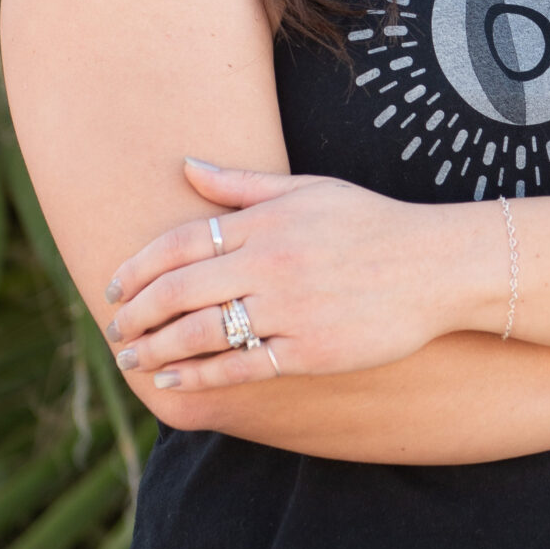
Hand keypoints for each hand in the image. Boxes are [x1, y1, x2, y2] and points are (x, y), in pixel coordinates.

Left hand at [103, 163, 453, 391]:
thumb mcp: (307, 190)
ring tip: (133, 360)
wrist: (435, 267)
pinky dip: (200, 376)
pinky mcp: (309, 350)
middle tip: (115, 329)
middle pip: (178, 291)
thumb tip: (184, 166)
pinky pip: (240, 367)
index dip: (136, 268)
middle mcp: (270, 263)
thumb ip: (241, 184)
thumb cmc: (370, 223)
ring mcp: (289, 309)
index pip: (178, 244)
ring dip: (156, 350)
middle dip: (135, 314)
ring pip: (201, 332)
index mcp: (265, 221)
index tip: (113, 288)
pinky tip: (174, 382)